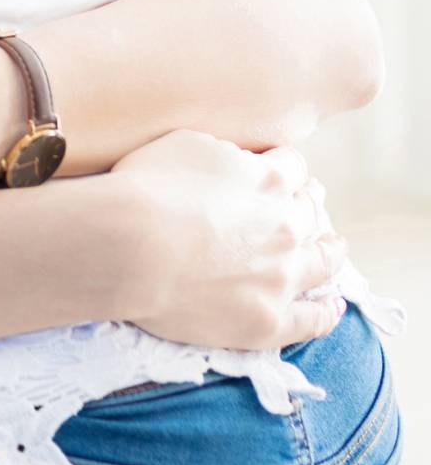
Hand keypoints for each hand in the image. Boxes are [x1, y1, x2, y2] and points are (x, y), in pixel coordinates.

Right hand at [112, 129, 348, 352]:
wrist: (130, 247)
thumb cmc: (148, 187)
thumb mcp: (187, 143)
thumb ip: (225, 152)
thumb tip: (239, 162)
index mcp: (268, 179)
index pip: (292, 167)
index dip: (286, 169)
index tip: (280, 172)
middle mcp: (285, 225)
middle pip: (310, 211)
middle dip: (309, 205)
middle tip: (308, 205)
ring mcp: (280, 276)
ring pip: (323, 262)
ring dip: (330, 251)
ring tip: (333, 249)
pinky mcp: (267, 320)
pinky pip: (312, 320)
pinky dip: (326, 313)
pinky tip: (332, 308)